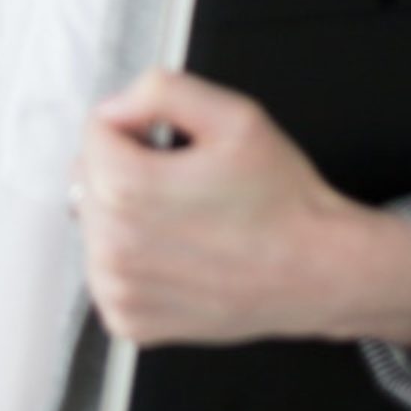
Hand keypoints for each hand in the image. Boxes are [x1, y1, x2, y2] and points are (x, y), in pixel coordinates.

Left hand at [76, 69, 410, 349]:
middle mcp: (114, 245)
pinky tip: (176, 255)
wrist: (322, 272)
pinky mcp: (129, 320)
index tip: (170, 147)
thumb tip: (115, 106)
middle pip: (88, 175)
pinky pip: (105, 269)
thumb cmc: (283, 199)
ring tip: (183, 221)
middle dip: (127, 167)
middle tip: (183, 185)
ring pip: (95, 221)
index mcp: (127, 188)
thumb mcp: (233, 115)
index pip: (95, 130)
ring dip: (126, 213)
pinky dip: (132, 258)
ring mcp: (119, 289)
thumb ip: (161, 90)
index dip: (137, 127)